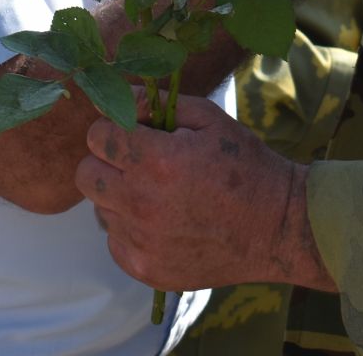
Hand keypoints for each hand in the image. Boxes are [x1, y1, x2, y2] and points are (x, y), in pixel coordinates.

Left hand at [77, 95, 330, 291]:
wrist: (275, 227)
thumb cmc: (244, 166)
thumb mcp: (208, 119)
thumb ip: (156, 104)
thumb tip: (118, 95)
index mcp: (157, 161)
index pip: (97, 136)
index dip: (113, 129)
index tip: (133, 134)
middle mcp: (141, 203)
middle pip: (87, 174)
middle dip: (106, 162)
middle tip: (138, 163)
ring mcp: (141, 241)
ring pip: (101, 208)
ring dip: (120, 196)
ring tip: (159, 195)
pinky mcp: (144, 268)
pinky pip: (114, 240)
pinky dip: (130, 229)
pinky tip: (162, 221)